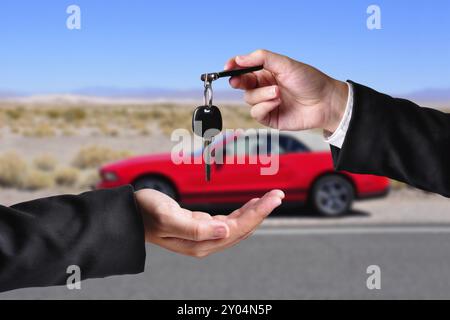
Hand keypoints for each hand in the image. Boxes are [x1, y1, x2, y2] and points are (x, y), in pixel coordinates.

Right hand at [135, 189, 283, 257]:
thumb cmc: (145, 212)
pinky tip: (251, 204)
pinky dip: (242, 211)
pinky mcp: (201, 227)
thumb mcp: (167, 217)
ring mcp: (204, 236)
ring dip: (254, 211)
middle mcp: (205, 243)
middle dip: (262, 211)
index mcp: (200, 243)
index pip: (237, 229)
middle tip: (278, 194)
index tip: (273, 198)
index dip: (258, 214)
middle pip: (242, 228)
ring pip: (238, 224)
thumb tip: (226, 230)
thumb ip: (195, 229)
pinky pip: (228, 221)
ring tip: (270, 197)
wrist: (130, 213)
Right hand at [225, 49, 348, 132]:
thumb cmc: (309, 81)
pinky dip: (264, 106)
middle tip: (238, 80)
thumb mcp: (285, 64)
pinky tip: (277, 102)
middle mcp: (264, 87)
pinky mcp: (270, 118)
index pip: (244, 69)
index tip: (227, 67)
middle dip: (239, 81)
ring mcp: (267, 103)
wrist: (325, 102)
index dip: (234, 67)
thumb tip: (238, 59)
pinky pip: (256, 113)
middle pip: (242, 84)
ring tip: (279, 92)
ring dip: (262, 95)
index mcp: (267, 72)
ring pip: (249, 99)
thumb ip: (261, 58)